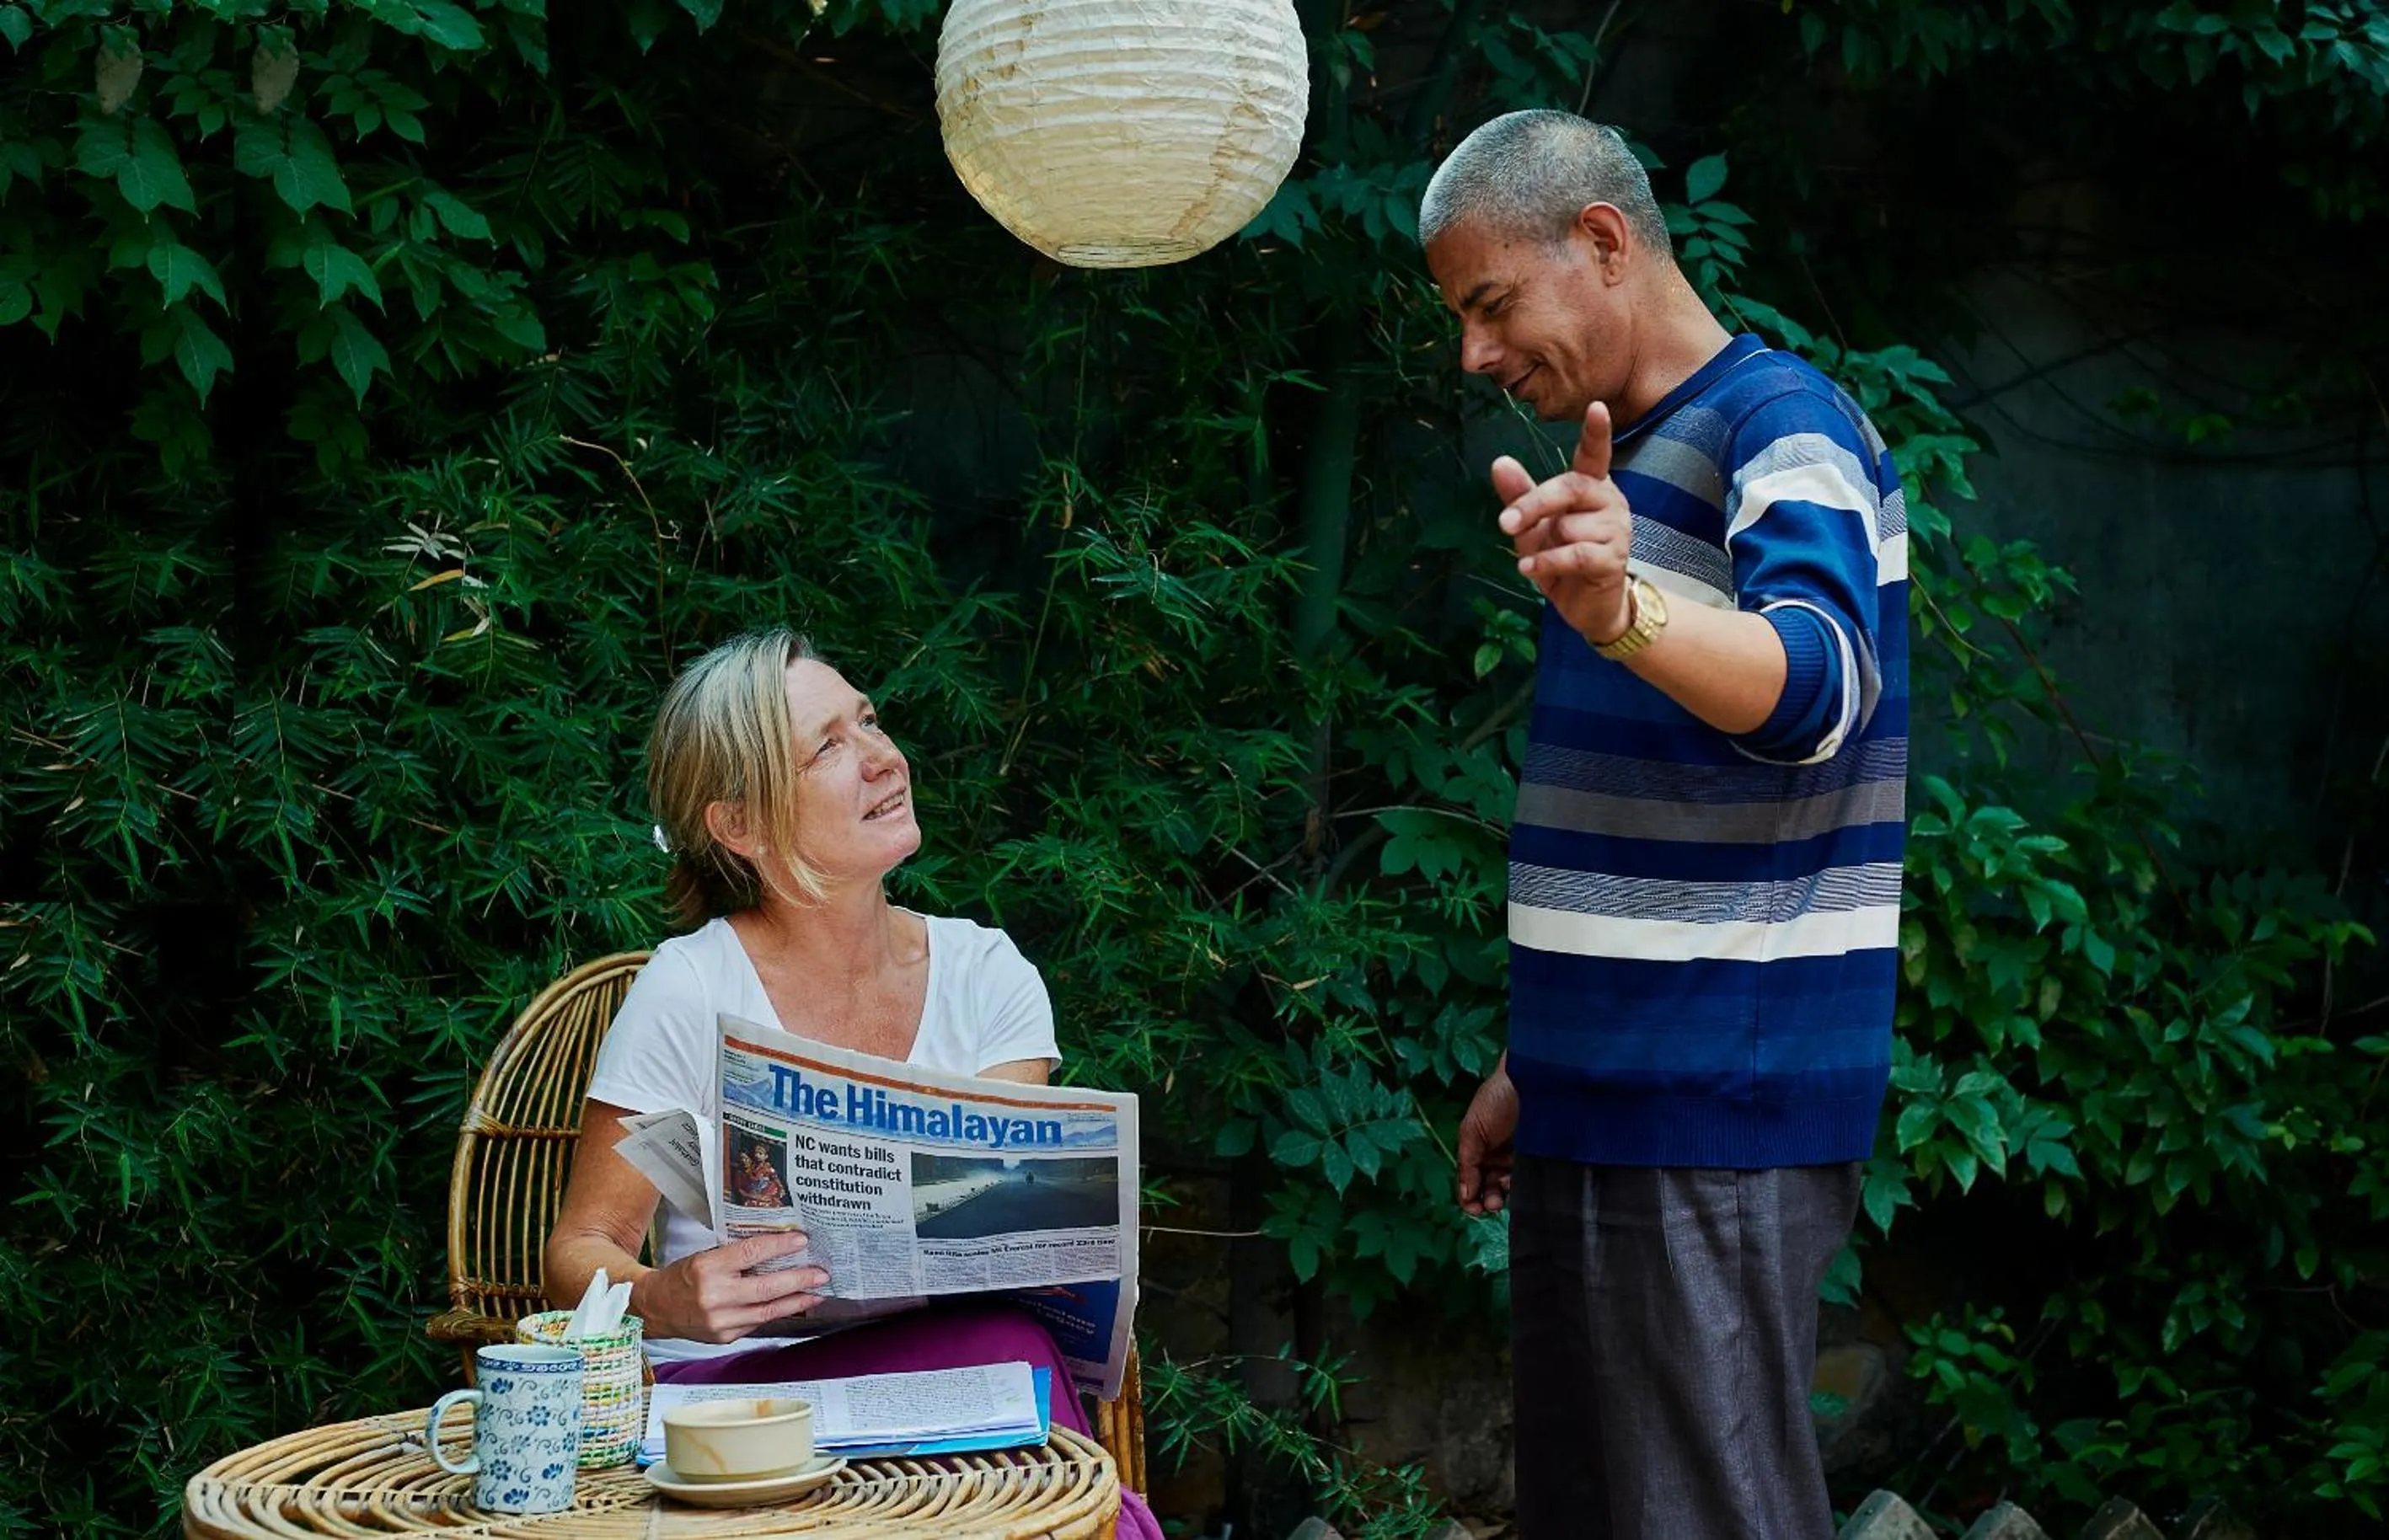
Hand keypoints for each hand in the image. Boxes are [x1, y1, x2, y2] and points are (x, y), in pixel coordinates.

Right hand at [629, 1230, 828, 1343]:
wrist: (656, 1308)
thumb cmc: (683, 1277)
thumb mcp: (706, 1256)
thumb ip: (737, 1256)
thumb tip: (777, 1249)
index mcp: (707, 1268)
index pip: (750, 1253)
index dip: (779, 1246)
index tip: (801, 1241)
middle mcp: (714, 1296)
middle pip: (765, 1288)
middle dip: (798, 1280)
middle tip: (821, 1273)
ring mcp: (720, 1321)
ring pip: (767, 1311)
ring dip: (796, 1302)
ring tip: (816, 1292)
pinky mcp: (724, 1337)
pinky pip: (757, 1322)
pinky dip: (777, 1313)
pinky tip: (792, 1305)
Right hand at [1456, 1063, 1518, 1215]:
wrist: (1533, 1078)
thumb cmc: (1496, 1099)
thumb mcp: (1471, 1129)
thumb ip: (1466, 1162)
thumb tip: (1465, 1195)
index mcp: (1480, 1147)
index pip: (1473, 1178)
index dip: (1471, 1195)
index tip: (1473, 1209)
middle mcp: (1501, 1154)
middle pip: (1491, 1185)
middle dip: (1488, 1198)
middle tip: (1491, 1205)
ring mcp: (1523, 1155)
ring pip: (1510, 1185)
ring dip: (1503, 1196)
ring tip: (1501, 1198)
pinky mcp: (1543, 1156)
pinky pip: (1531, 1177)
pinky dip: (1523, 1188)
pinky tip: (1518, 1188)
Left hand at [1491, 401, 1633, 645]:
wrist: (1587, 607)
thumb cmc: (1561, 558)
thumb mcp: (1533, 526)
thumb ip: (1519, 495)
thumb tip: (1499, 462)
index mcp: (1591, 486)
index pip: (1595, 454)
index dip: (1596, 432)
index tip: (1596, 406)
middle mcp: (1609, 501)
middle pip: (1569, 488)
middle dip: (1532, 504)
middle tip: (1504, 523)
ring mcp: (1617, 529)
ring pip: (1569, 526)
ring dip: (1545, 547)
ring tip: (1545, 559)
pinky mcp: (1615, 558)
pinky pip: (1575, 554)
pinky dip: (1547, 563)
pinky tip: (1529, 569)